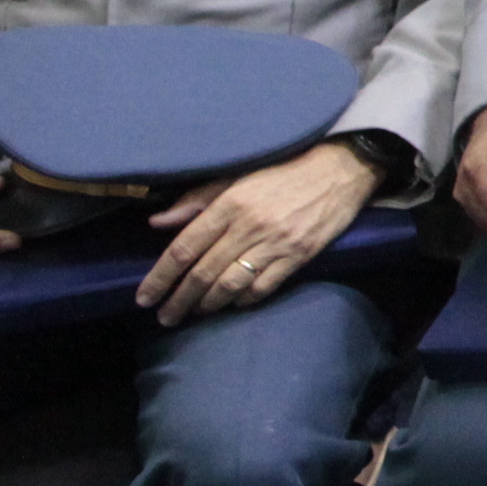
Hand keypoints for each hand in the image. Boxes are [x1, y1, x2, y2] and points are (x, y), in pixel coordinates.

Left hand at [142, 139, 377, 324]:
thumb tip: (158, 222)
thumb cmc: (283, 170)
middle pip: (203, 273)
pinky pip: (264, 286)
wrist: (340, 169)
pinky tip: (234, 302)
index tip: (145, 297)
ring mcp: (276, 243)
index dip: (160, 276)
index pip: (184, 248)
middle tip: (165, 316)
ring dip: (208, 304)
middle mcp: (249, 226)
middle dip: (179, 299)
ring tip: (194, 313)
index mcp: (229, 203)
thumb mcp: (236, 176)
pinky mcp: (299, 255)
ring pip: (231, 284)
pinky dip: (244, 299)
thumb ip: (196, 200)